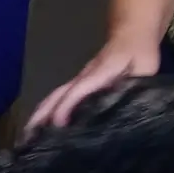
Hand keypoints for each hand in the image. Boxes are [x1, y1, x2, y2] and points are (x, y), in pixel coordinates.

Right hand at [26, 29, 160, 131]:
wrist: (132, 33)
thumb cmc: (140, 53)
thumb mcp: (145, 69)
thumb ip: (136, 83)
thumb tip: (127, 105)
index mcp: (99, 74)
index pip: (78, 90)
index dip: (67, 106)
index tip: (57, 124)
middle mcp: (84, 77)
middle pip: (57, 95)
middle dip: (42, 114)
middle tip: (29, 139)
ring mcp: (81, 80)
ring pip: (56, 96)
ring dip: (40, 114)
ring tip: (30, 137)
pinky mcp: (82, 84)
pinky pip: (62, 97)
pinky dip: (49, 110)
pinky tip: (47, 125)